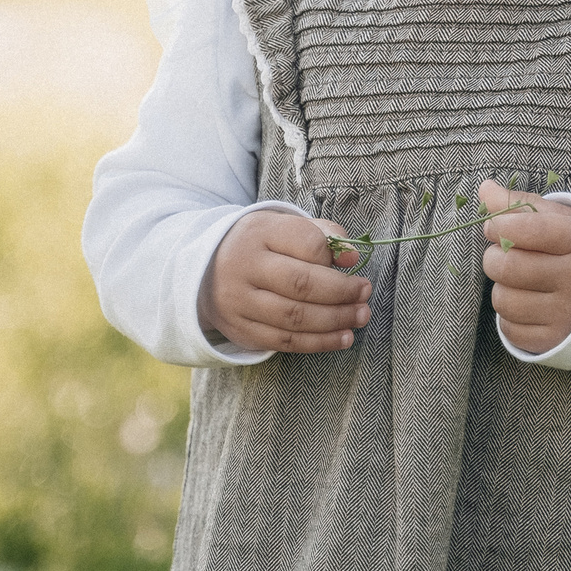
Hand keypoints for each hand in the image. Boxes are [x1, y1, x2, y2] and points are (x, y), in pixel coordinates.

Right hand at [198, 209, 370, 354]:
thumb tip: (352, 256)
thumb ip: (321, 234)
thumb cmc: (260, 246)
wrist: (205, 270)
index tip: (356, 264)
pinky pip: (284, 341)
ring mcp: (239, 301)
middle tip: (365, 294)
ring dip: (335, 321)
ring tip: (360, 317)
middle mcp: (244, 266)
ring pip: (294, 317)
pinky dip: (318, 343)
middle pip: (301, 284)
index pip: (306, 243)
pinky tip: (342, 338)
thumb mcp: (283, 227)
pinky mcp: (240, 330)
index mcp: (259, 232)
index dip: (334, 256)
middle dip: (341, 293)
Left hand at [478, 179, 570, 355]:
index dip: (501, 225)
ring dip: (501, 288)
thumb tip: (484, 189)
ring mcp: (567, 313)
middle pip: (508, 266)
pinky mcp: (555, 340)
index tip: (496, 225)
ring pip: (504, 300)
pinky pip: (509, 329)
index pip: (528, 229)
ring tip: (518, 281)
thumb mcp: (559, 219)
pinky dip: (509, 315)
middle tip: (503, 254)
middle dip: (494, 257)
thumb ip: (520, 203)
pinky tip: (527, 303)